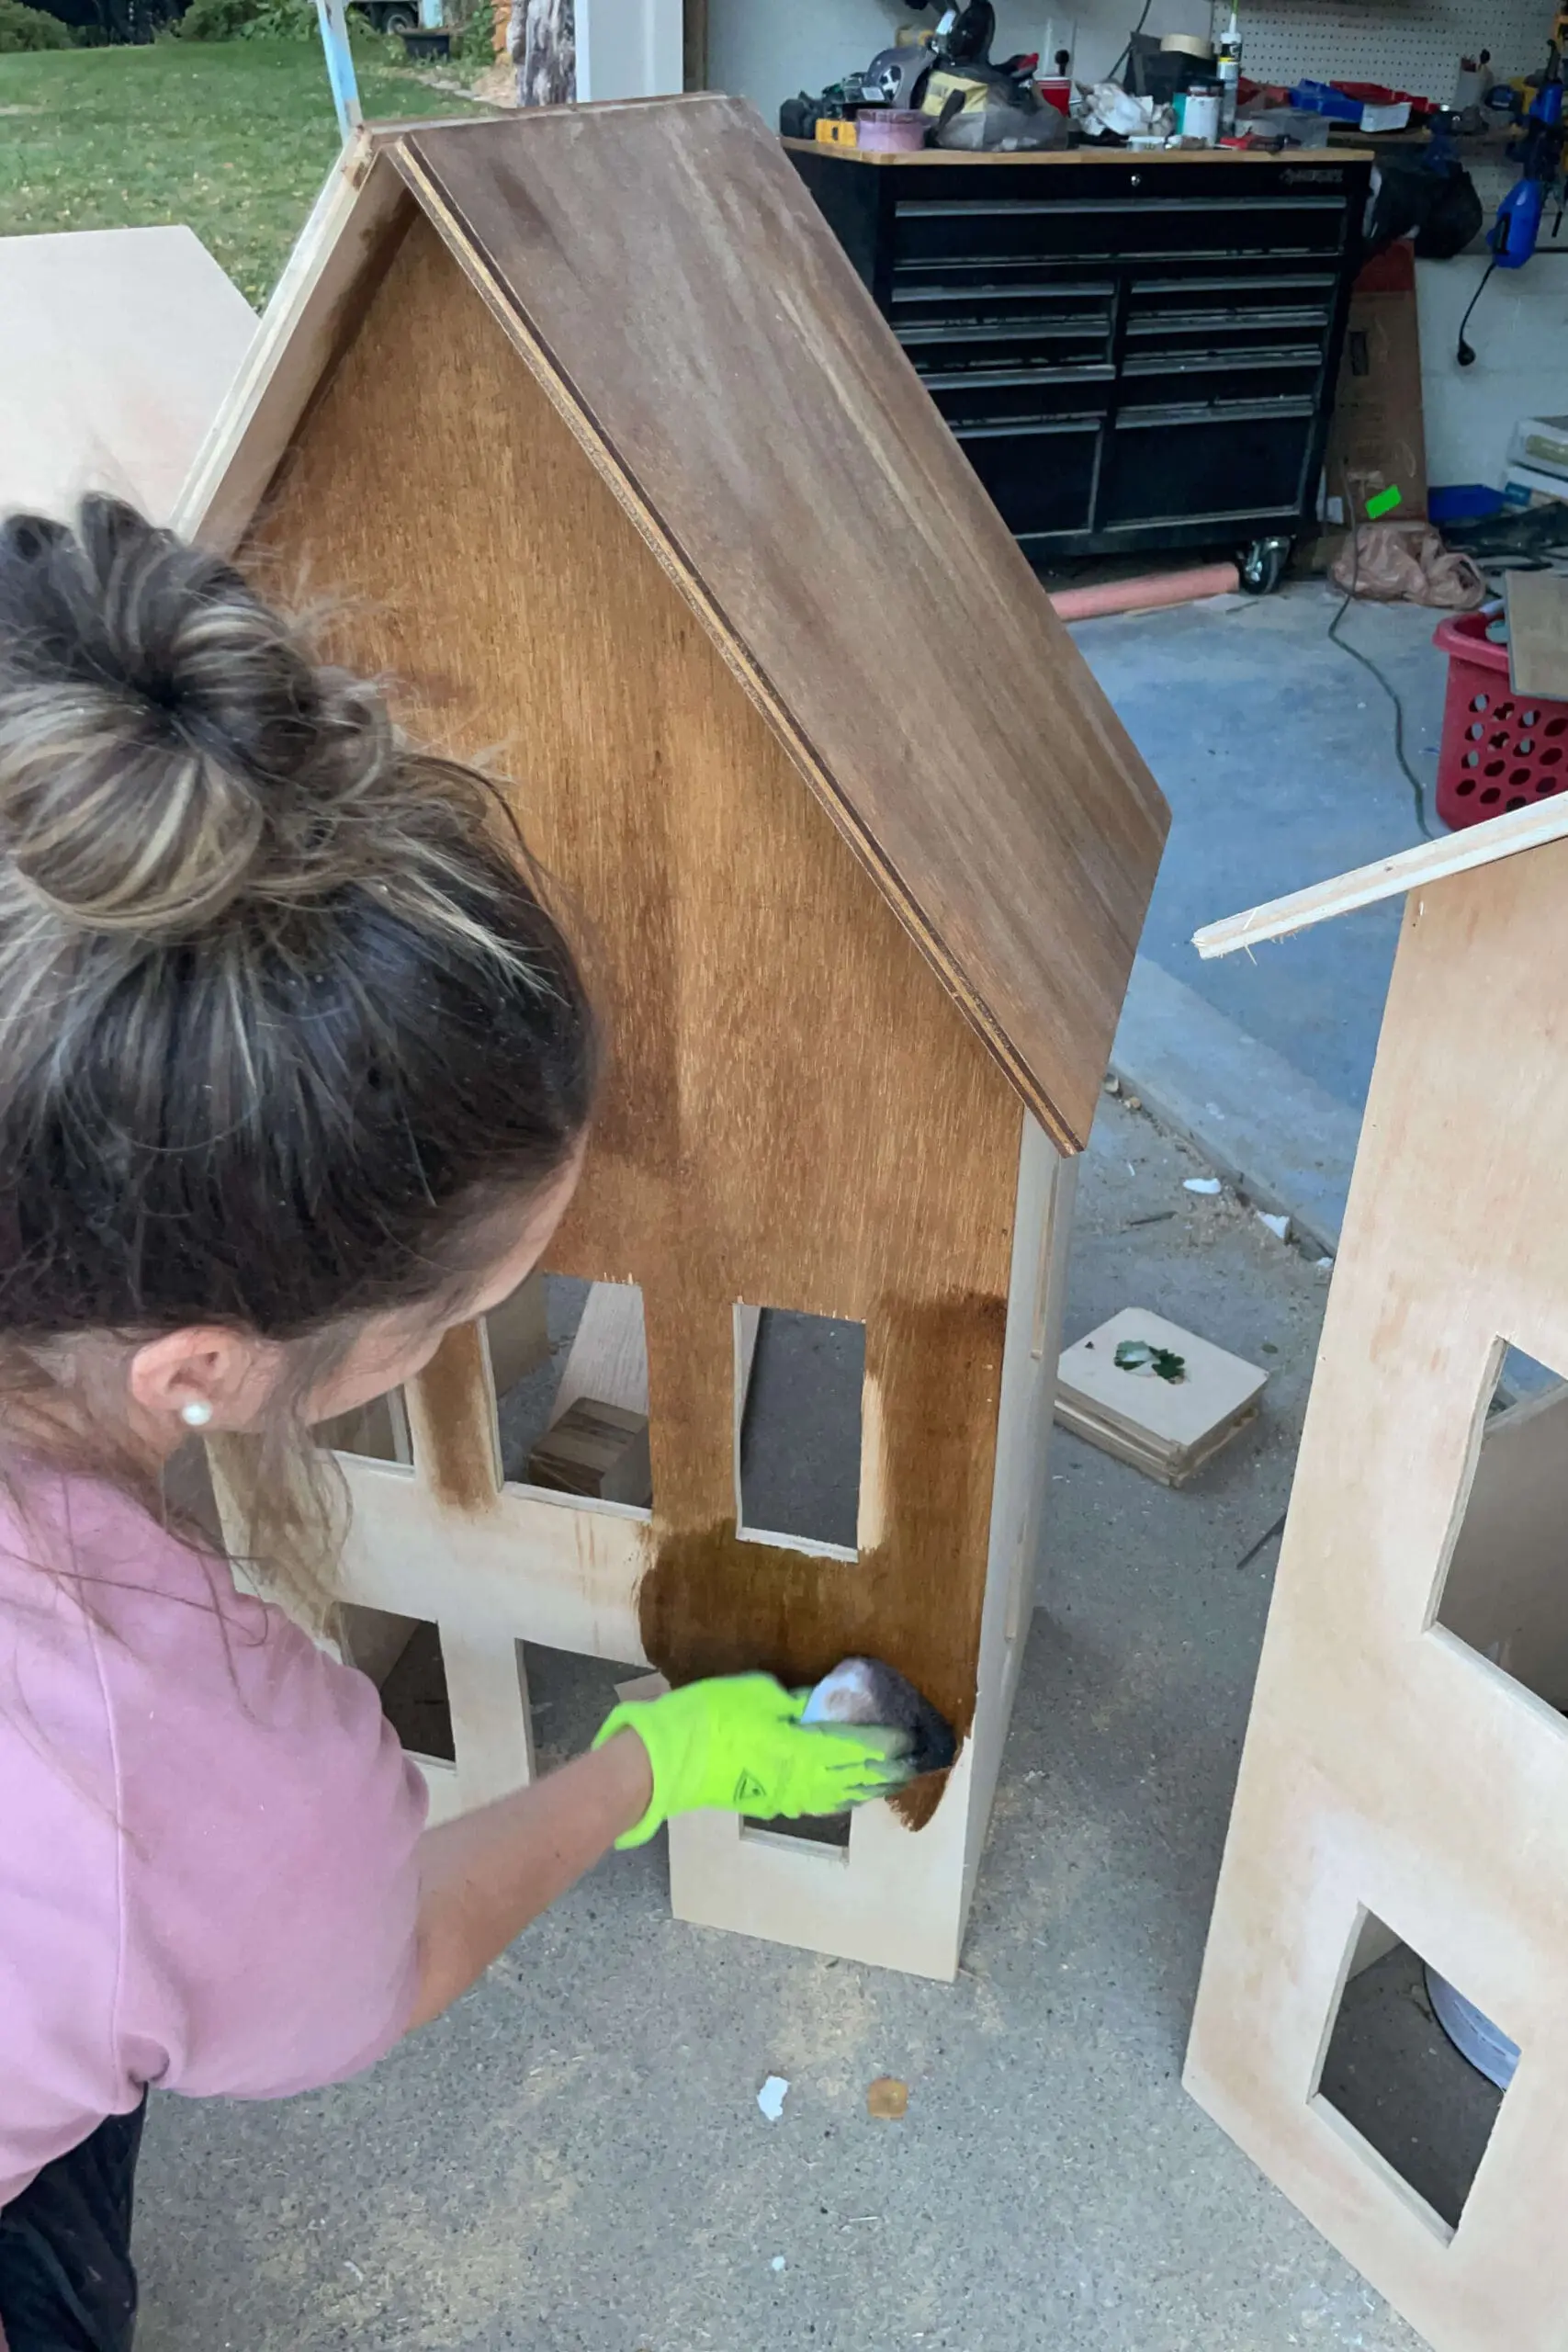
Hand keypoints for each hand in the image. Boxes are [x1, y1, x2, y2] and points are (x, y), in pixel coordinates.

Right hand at [593, 1673, 913, 1848]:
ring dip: (866, 1788)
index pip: (857, 1747)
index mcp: (804, 1749)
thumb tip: (819, 1706)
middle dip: (885, 1770)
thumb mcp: (758, 1694)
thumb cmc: (711, 1717)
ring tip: (888, 1782)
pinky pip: (815, 1804)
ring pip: (837, 1796)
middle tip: (914, 1763)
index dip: (886, 1743)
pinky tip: (843, 1798)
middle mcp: (802, 1779)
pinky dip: (838, 1799)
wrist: (670, 1757)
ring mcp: (784, 1795)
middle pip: (854, 1777)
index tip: (910, 1736)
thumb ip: (794, 1701)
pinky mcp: (767, 1801)